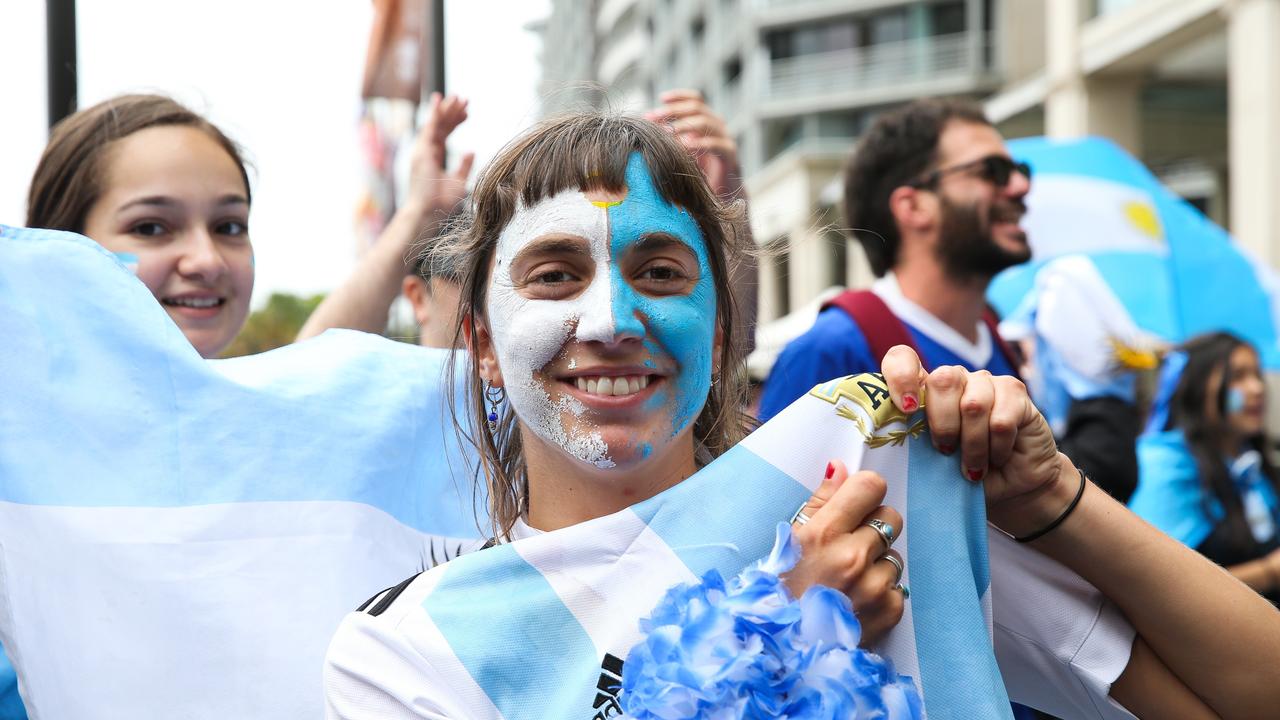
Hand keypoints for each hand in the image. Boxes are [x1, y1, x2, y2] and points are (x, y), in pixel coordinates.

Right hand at [405, 92, 474, 221]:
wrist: (428, 212)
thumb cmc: (442, 203)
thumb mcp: (459, 182)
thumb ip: (464, 165)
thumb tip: (471, 150)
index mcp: (433, 158)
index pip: (444, 135)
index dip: (455, 122)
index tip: (466, 113)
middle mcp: (426, 152)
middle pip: (440, 126)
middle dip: (452, 112)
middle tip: (464, 100)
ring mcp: (422, 151)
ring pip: (435, 124)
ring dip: (446, 109)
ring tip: (458, 97)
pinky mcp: (422, 151)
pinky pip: (429, 128)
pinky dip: (435, 114)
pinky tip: (441, 101)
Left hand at [644, 89, 741, 199]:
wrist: (721, 197)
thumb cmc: (697, 173)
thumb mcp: (681, 151)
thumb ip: (670, 137)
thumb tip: (645, 124)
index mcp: (707, 121)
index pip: (696, 99)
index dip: (679, 96)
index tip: (661, 99)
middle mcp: (718, 126)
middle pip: (697, 107)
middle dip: (672, 110)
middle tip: (653, 117)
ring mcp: (725, 139)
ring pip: (705, 122)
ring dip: (682, 125)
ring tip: (665, 132)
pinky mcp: (730, 155)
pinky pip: (715, 144)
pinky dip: (698, 143)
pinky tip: (683, 147)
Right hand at [784, 459, 904, 647]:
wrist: (783, 648)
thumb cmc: (779, 591)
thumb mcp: (789, 542)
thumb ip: (820, 502)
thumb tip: (841, 468)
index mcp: (824, 533)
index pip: (870, 487)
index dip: (864, 493)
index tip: (855, 505)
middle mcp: (852, 557)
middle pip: (890, 517)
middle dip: (873, 528)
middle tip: (849, 548)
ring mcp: (874, 586)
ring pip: (894, 554)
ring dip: (877, 564)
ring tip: (848, 581)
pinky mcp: (889, 610)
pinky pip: (898, 586)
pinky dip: (882, 592)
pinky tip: (856, 602)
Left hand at [880, 345, 1077, 537]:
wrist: (1011, 487)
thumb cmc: (961, 474)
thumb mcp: (929, 462)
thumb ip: (910, 444)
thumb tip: (888, 440)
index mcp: (924, 390)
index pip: (902, 359)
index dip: (900, 377)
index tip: (907, 409)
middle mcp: (954, 378)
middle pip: (943, 381)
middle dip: (943, 424)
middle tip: (946, 452)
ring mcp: (986, 381)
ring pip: (974, 404)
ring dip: (973, 446)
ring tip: (973, 468)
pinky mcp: (1015, 392)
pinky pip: (1002, 421)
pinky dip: (997, 448)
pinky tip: (997, 458)